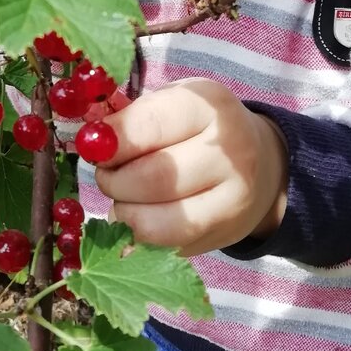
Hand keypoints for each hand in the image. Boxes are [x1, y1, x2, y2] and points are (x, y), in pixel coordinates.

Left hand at [92, 78, 288, 257]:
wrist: (262, 164)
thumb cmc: (200, 128)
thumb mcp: (173, 104)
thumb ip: (131, 118)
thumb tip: (89, 141)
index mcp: (210, 106)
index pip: (149, 125)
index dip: (111, 140)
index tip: (92, 146)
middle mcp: (229, 152)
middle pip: (152, 178)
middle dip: (114, 181)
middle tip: (106, 175)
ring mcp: (232, 199)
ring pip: (157, 222)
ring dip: (124, 214)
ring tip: (124, 198)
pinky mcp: (225, 236)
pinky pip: (165, 247)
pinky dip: (139, 237)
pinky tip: (141, 218)